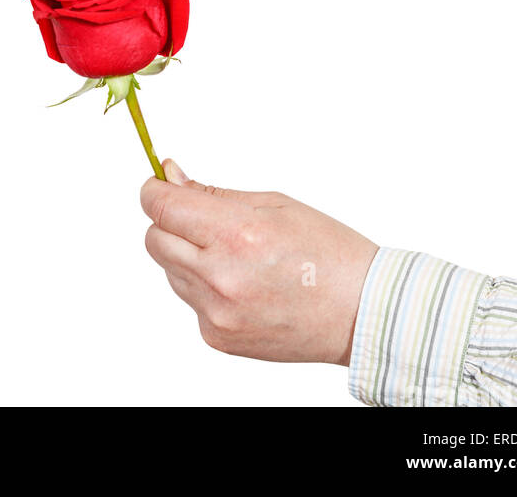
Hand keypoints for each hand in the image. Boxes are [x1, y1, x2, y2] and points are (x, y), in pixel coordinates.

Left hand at [141, 162, 376, 364]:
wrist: (362, 313)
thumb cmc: (327, 251)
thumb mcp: (273, 204)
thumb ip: (212, 194)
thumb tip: (169, 177)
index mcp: (236, 235)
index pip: (161, 207)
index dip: (155, 190)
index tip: (160, 184)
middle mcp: (220, 277)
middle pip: (154, 239)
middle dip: (169, 222)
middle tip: (202, 219)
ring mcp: (217, 314)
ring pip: (170, 270)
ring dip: (187, 256)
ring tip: (236, 256)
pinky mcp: (218, 339)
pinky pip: (191, 301)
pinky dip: (204, 288)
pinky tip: (243, 285)